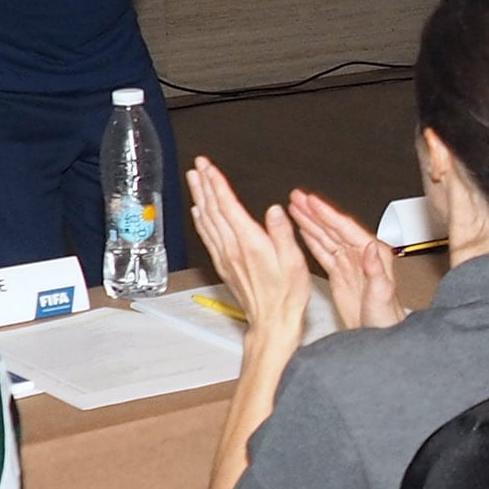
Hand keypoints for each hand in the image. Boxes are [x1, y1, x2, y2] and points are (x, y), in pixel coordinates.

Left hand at [184, 160, 310, 366]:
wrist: (272, 322)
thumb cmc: (286, 295)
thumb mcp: (294, 262)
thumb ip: (282, 233)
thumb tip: (275, 210)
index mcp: (250, 243)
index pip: (227, 206)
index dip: (216, 183)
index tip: (209, 166)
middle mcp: (233, 248)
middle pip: (213, 210)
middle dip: (204, 185)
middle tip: (197, 166)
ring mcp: (226, 257)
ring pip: (207, 221)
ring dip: (200, 198)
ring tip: (195, 181)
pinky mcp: (225, 266)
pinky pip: (208, 237)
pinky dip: (201, 221)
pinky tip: (199, 213)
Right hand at [288, 188, 405, 329]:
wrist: (380, 336)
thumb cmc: (386, 318)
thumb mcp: (382, 294)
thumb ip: (377, 270)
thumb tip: (371, 247)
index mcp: (373, 254)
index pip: (346, 228)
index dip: (327, 213)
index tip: (312, 201)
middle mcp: (361, 255)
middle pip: (333, 227)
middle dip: (314, 211)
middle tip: (297, 196)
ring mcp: (349, 263)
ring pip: (326, 236)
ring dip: (310, 221)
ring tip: (294, 207)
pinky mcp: (340, 274)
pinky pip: (323, 252)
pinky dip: (311, 240)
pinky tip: (302, 230)